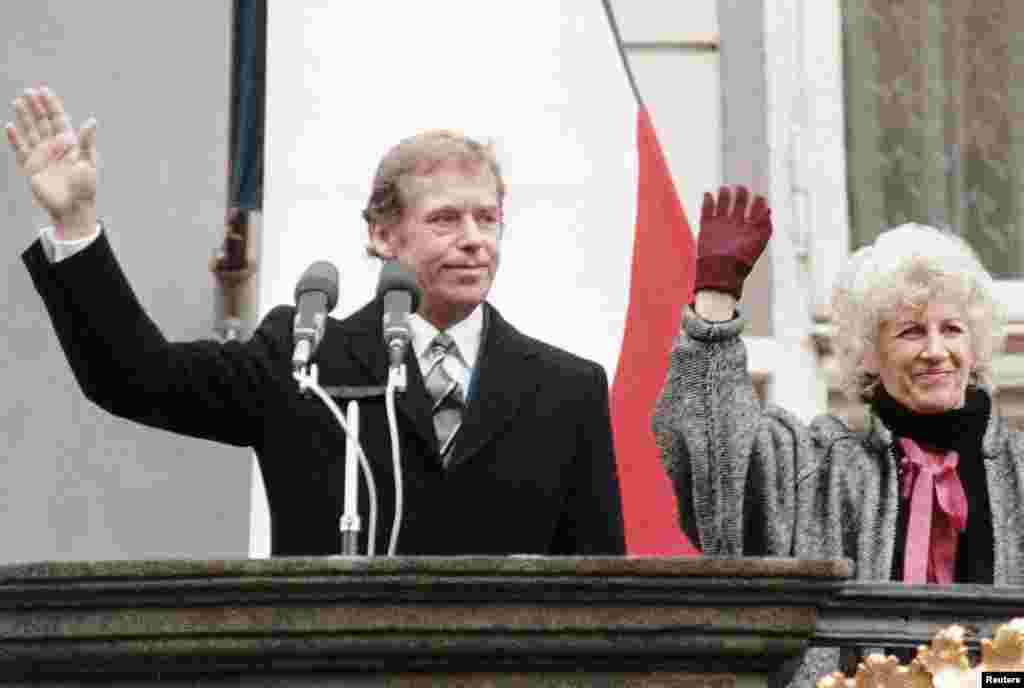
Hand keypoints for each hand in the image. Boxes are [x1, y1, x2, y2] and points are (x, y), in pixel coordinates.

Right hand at [5, 87, 97, 237]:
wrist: (73, 209)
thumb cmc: (85, 187)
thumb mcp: (88, 163)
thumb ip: (85, 142)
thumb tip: (91, 121)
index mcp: (69, 144)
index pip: (59, 120)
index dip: (52, 105)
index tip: (44, 90)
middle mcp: (54, 147)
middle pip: (43, 122)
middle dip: (36, 107)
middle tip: (28, 91)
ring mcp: (42, 156)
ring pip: (31, 132)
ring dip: (24, 117)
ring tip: (17, 102)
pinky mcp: (32, 167)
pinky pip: (21, 150)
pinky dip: (15, 139)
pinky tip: (10, 127)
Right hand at [694, 185, 771, 299]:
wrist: (720, 272)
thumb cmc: (742, 260)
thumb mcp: (758, 242)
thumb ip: (765, 225)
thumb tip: (769, 209)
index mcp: (750, 228)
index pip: (756, 208)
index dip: (758, 201)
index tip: (758, 197)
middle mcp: (736, 224)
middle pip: (740, 202)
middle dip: (741, 193)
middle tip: (740, 188)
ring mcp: (721, 224)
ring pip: (723, 203)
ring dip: (724, 194)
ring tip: (724, 189)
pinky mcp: (707, 227)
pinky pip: (707, 209)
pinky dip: (707, 201)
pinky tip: (709, 195)